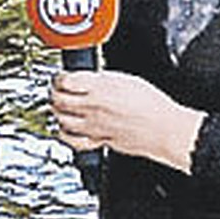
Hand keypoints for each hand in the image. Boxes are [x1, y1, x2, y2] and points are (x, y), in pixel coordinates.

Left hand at [49, 70, 203, 173]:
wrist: (165, 129)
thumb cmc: (153, 104)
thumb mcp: (127, 79)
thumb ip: (103, 80)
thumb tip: (91, 80)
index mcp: (99, 87)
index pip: (65, 80)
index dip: (60, 77)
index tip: (61, 77)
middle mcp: (92, 107)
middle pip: (58, 100)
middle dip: (54, 94)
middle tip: (57, 91)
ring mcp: (94, 126)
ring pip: (62, 120)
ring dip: (58, 112)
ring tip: (61, 108)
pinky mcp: (100, 141)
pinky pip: (74, 141)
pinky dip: (66, 134)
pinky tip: (67, 130)